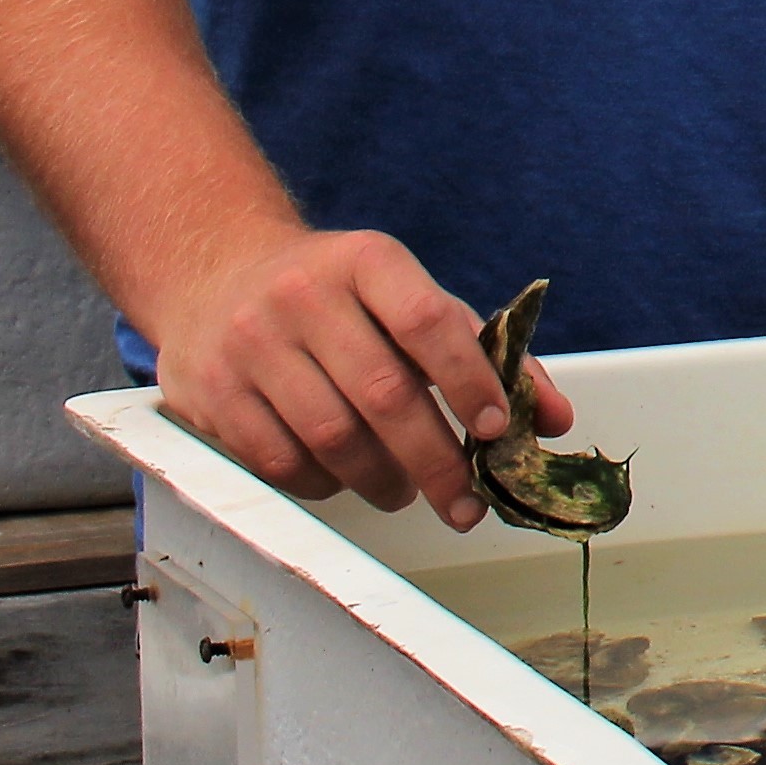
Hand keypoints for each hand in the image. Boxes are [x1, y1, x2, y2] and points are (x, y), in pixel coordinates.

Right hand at [143, 225, 540, 529]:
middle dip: (437, 461)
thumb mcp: (406, 298)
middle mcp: (303, 296)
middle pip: (383, 394)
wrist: (212, 274)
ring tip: (406, 491)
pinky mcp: (210, 393)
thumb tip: (555, 419)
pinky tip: (346, 482)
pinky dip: (325, 485)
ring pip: (331, 437)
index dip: (469, 381)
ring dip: (382, 481)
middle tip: (467, 502)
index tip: (499, 432)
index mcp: (366, 261)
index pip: (427, 321)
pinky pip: (279, 462)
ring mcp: (249, 344)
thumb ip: (484, 353)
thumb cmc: (337, 298)